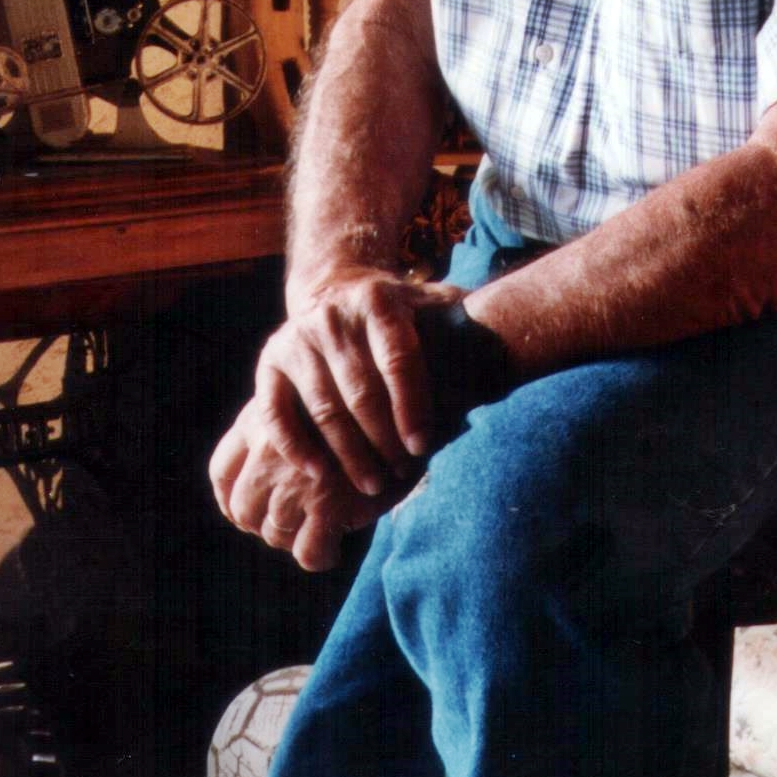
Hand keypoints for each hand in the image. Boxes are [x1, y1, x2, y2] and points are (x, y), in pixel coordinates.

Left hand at [209, 393, 389, 573]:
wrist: (405, 404)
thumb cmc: (362, 400)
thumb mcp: (310, 395)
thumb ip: (283, 426)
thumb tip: (262, 470)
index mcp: (260, 420)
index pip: (221, 471)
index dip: (228, 498)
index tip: (244, 510)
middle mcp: (269, 452)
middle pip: (243, 508)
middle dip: (262, 524)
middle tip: (288, 526)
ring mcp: (296, 481)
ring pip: (274, 534)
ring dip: (293, 539)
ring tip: (317, 532)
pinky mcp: (328, 506)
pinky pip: (308, 552)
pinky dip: (319, 557)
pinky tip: (333, 550)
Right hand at [262, 269, 464, 496]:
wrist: (331, 291)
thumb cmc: (394, 313)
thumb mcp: (428, 301)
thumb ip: (460, 313)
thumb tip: (508, 323)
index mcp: (378, 302)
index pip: (399, 359)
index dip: (412, 406)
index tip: (422, 446)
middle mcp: (334, 317)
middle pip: (361, 391)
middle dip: (383, 440)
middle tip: (401, 474)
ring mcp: (296, 339)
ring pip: (323, 408)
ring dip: (348, 454)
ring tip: (372, 486)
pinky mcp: (268, 363)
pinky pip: (275, 412)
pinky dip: (295, 445)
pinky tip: (317, 474)